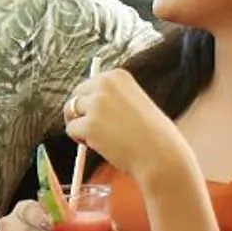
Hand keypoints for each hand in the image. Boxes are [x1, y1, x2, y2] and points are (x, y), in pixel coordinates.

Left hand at [63, 69, 190, 185]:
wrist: (161, 154)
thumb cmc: (154, 134)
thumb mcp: (136, 102)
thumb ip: (113, 98)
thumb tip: (86, 104)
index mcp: (118, 76)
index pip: (91, 83)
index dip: (91, 101)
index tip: (99, 115)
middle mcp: (105, 84)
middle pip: (76, 94)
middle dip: (79, 111)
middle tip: (90, 128)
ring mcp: (96, 104)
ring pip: (70, 112)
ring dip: (79, 125)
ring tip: (99, 138)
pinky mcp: (89, 125)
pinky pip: (71, 130)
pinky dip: (80, 140)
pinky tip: (99, 146)